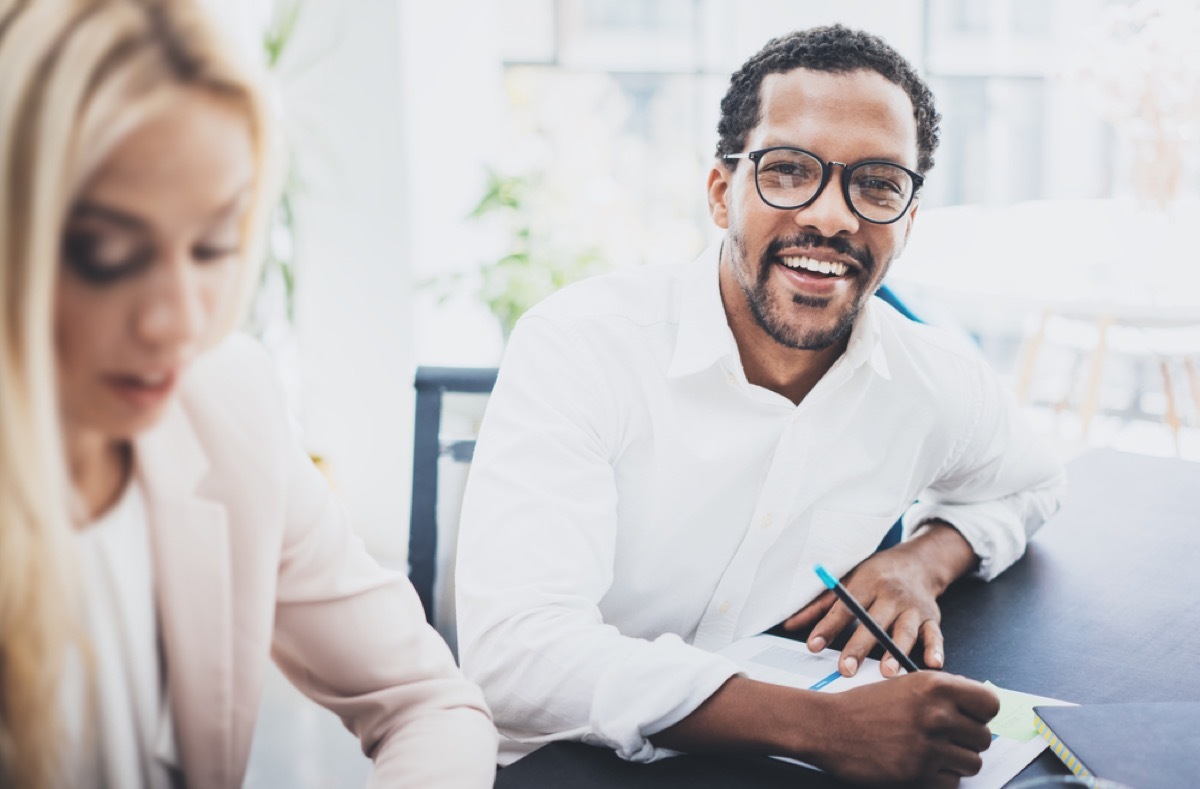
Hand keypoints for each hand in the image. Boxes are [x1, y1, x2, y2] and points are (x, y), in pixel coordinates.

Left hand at [783, 522, 976, 676]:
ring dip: (896, 652)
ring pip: (905, 631)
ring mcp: (912, 608)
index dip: (828, 627)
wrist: (919, 561)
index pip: (844, 607)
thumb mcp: (848, 580)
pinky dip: (935, 649)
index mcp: (866, 583)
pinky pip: (934, 635)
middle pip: (873, 622)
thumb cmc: (876, 575)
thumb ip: (820, 605)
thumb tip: (788, 625)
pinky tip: (931, 664)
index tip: (812, 646)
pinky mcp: (931, 618)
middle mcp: (890, 595)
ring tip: (886, 673)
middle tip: (846, 669)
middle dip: (859, 646)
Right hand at [806, 671, 999, 786]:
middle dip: (966, 741)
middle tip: (942, 739)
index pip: (991, 704)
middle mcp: (937, 714)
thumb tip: (976, 710)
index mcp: (936, 686)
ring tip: (930, 753)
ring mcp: (929, 746)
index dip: (980, 714)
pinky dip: (939, 779)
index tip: (968, 718)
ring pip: (972, 763)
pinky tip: (919, 766)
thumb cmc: (865, 706)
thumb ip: (942, 694)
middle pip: (984, 738)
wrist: (829, 727)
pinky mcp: (919, 773)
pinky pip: (952, 783)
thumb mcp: (906, 684)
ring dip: (955, 762)